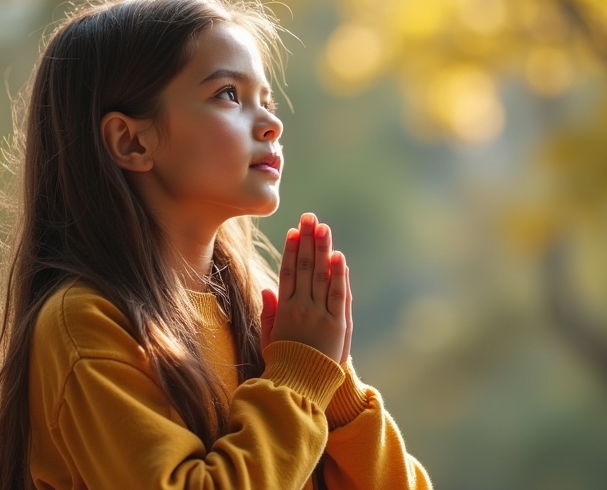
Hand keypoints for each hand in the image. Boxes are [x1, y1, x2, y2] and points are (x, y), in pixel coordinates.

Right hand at [260, 213, 352, 363]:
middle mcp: (301, 308)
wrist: (300, 387)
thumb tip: (267, 289)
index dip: (292, 250)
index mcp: (284, 310)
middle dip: (308, 241)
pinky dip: (339, 275)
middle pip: (305, 268)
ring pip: (321, 276)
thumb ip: (269, 313)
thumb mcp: (269, 338)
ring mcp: (320, 315)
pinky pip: (338, 295)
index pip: (288, 273)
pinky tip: (338, 257)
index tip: (294, 231)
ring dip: (323, 249)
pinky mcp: (337, 325)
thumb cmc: (284, 364)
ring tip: (323, 228)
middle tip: (309, 218)